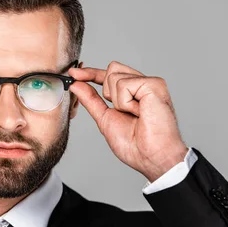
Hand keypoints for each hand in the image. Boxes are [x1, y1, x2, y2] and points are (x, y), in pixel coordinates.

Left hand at [68, 61, 188, 182]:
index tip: (72, 74)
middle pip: (111, 69)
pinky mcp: (154, 84)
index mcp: (133, 92)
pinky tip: (140, 112)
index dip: (90, 73)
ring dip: (118, 102)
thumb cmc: (134, 145)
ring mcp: (150, 83)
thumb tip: (76, 84)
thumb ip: (91, 99)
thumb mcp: (105, 118)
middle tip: (124, 112)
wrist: (150, 157)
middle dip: (107, 92)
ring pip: (114, 76)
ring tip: (135, 115)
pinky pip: (124, 84)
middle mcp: (142, 85)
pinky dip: (125, 102)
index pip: (108, 75)